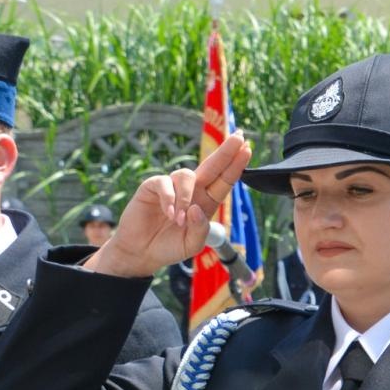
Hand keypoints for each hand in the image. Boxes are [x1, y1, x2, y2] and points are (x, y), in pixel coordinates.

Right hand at [85, 133, 252, 277]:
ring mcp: (172, 187)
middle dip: (226, 152)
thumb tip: (197, 209)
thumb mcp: (191, 244)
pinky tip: (169, 215)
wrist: (142, 252)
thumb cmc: (169, 246)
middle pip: (212, 166)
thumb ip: (200, 230)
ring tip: (178, 221)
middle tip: (239, 137)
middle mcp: (192, 191)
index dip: (235, 165)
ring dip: (185, 198)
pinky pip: (164, 184)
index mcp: (206, 202)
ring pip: (186, 176)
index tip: (247, 148)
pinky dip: (169, 200)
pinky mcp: (153, 187)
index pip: (224, 181)